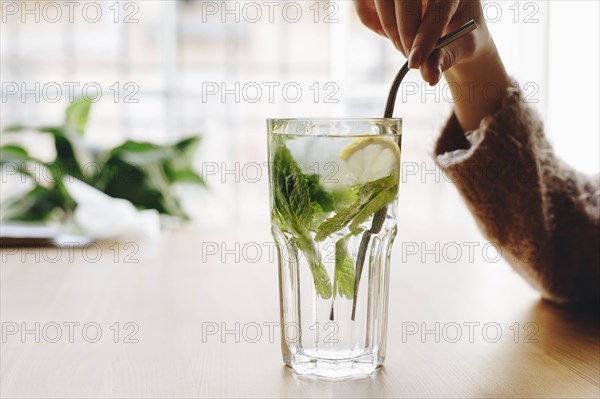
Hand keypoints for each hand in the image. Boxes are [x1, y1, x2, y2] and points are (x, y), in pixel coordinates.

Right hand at [353, 0, 493, 85]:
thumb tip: (429, 76)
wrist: (452, 24)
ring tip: (403, 48)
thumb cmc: (460, 35)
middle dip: (404, 34)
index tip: (415, 62)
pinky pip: (363, 1)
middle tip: (410, 59)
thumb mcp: (460, 47)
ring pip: (382, 0)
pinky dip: (369, 19)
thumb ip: (444, 59)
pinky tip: (387, 32)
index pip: (438, 9)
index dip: (425, 37)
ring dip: (388, 30)